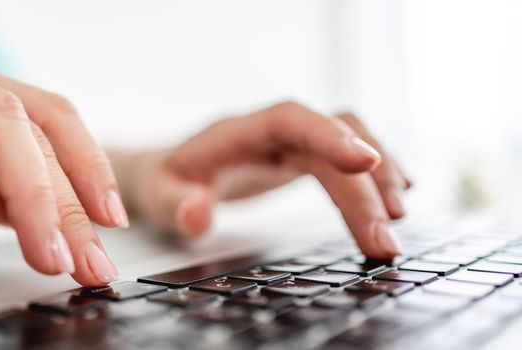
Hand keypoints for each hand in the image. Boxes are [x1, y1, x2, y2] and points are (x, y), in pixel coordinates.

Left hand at [118, 101, 409, 258]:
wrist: (168, 172)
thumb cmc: (163, 182)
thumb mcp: (158, 197)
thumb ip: (176, 204)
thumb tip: (197, 213)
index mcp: (236, 131)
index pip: (290, 118)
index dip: (329, 135)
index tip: (367, 163)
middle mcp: (269, 130)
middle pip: (330, 140)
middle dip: (364, 188)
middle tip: (384, 241)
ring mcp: (288, 142)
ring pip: (348, 142)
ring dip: (378, 180)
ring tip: (395, 224)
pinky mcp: (300, 157)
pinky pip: (345, 157)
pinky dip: (373, 177)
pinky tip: (395, 199)